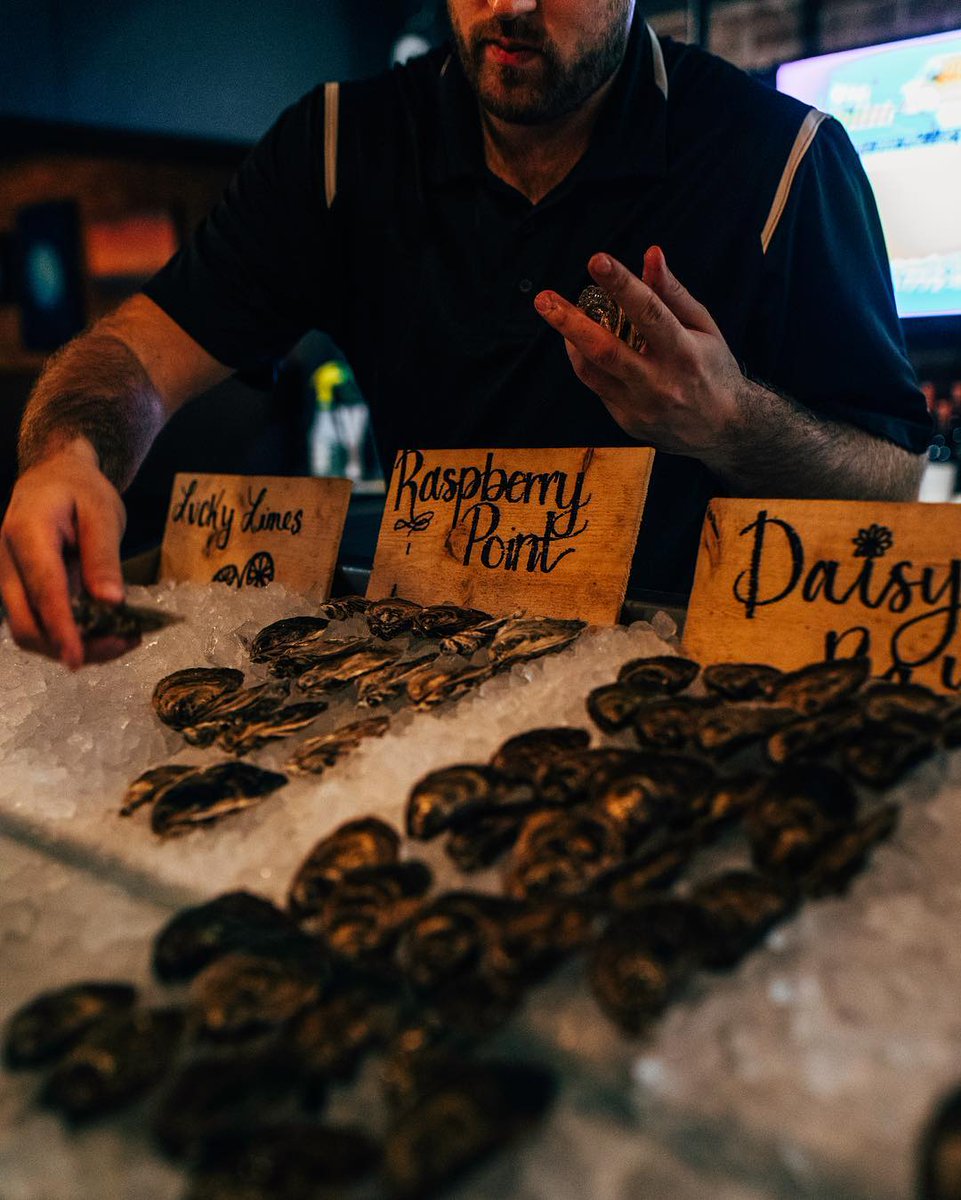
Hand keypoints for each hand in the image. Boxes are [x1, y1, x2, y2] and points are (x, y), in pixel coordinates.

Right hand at [0, 438, 130, 668]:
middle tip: (124, 642)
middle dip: (71, 646)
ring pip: (30, 631)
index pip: (43, 589)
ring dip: (74, 646)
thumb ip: (104, 556)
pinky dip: (71, 636)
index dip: (60, 628)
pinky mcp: (23, 592)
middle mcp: (8, 562)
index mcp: (27, 533)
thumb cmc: (79, 490)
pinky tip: (109, 632)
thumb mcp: (102, 512)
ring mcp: (11, 580)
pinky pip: (41, 624)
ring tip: (124, 639)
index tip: (77, 658)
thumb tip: (112, 602)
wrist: (54, 476)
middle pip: (26, 624)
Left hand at [534, 246, 744, 467]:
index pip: (649, 312)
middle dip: (570, 322)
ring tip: (554, 311)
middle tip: (543, 298)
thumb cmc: (713, 369)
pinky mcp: (626, 420)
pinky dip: (584, 359)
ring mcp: (640, 406)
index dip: (622, 284)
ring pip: (592, 371)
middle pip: (606, 350)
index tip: (597, 260)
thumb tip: (651, 254)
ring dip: (569, 339)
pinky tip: (577, 340)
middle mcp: (660, 382)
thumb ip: (673, 294)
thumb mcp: (704, 328)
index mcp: (685, 353)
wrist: (722, 431)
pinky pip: (596, 385)